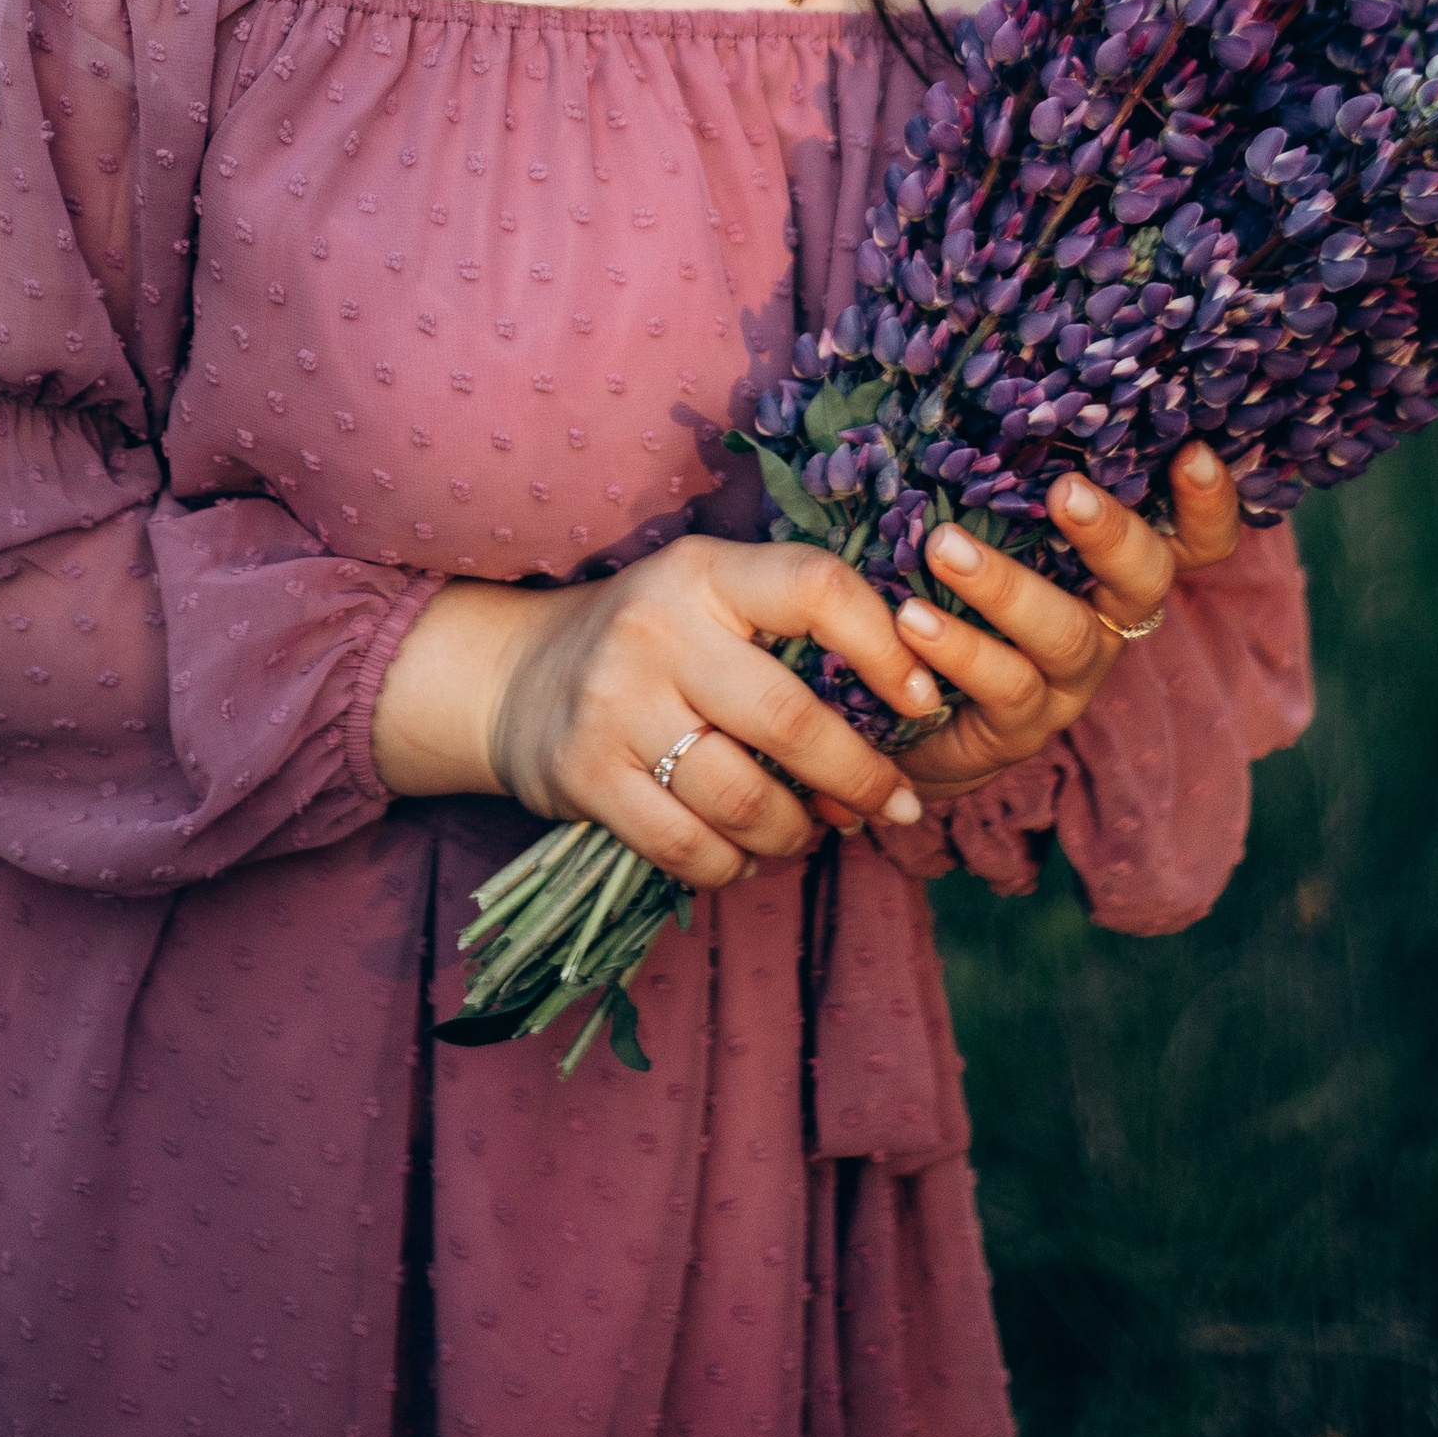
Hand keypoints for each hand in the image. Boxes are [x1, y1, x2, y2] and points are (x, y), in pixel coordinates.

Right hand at [370, 533, 944, 890]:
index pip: (816, 587)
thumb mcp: (709, 596)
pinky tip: (747, 852)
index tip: (923, 700)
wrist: (514, 676)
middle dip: (858, 775)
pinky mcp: (586, 777)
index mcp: (704, 572)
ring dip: (799, 832)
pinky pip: (689, 848)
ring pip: (744, 798)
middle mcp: (657, 629)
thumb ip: (791, 624)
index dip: (886, 647)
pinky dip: (735, 864)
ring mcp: (615, 705)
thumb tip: (910, 696)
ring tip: (814, 831)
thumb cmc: (651, 638)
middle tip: (891, 802)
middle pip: (789, 719)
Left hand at [893, 441, 1246, 804]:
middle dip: (1111, 534)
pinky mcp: (1021, 726)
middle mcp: (1109, 620)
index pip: (1192, 540)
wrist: (906, 704)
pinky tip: (912, 620)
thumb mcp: (983, 524)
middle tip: (1064, 492)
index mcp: (1113, 566)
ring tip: (943, 547)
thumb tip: (983, 369)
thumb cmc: (951, 584)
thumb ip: (1001, 470)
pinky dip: (959, 648)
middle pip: (1146, 580)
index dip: (1209, 505)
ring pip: (1067, 633)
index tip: (1193, 452)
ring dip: (1007, 588)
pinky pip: (1003, 687)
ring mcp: (1070, 679)